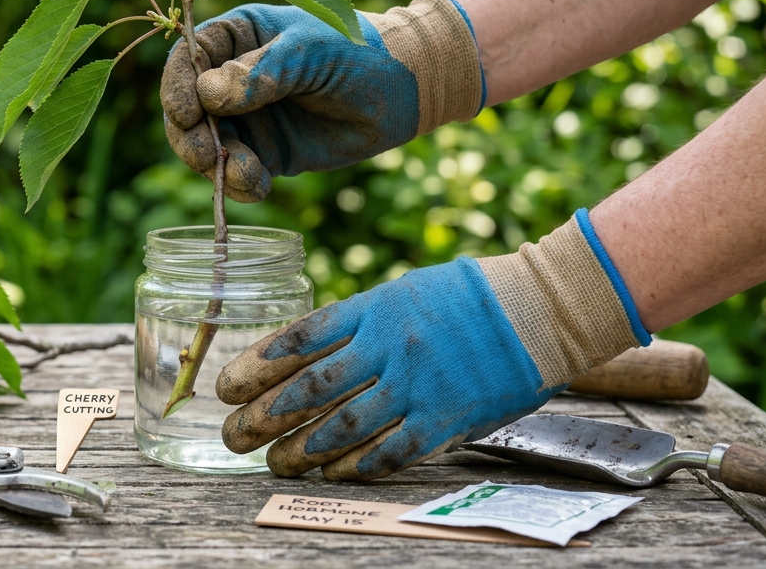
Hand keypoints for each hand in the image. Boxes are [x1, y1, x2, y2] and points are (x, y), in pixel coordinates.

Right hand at [160, 0, 480, 201]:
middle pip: (188, 108)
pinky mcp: (266, 152)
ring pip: (207, 145)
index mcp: (238, 36)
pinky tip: (257, 186)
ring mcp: (247, 117)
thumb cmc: (356, 51)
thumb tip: (207, 94)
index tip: (186, 113)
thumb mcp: (309, 50)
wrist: (402, 90)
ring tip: (245, 174)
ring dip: (215, 165)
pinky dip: (238, 183)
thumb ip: (261, 72)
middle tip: (205, 155)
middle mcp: (232, 77)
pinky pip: (236, 172)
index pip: (188, 58)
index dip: (177, 86)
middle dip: (190, 135)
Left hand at [215, 209, 650, 479]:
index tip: (227, 385)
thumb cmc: (468, 297)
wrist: (539, 310)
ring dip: (301, 448)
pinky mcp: (443, 417)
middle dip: (264, 415)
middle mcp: (386, 346)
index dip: (258, 365)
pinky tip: (330, 474)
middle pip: (309, 387)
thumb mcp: (403, 291)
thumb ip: (359, 322)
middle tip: (232, 434)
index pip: (300, 339)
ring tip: (272, 463)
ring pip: (342, 424)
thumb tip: (308, 352)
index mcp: (372, 308)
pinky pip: (389, 449)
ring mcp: (415, 384)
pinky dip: (355, 465)